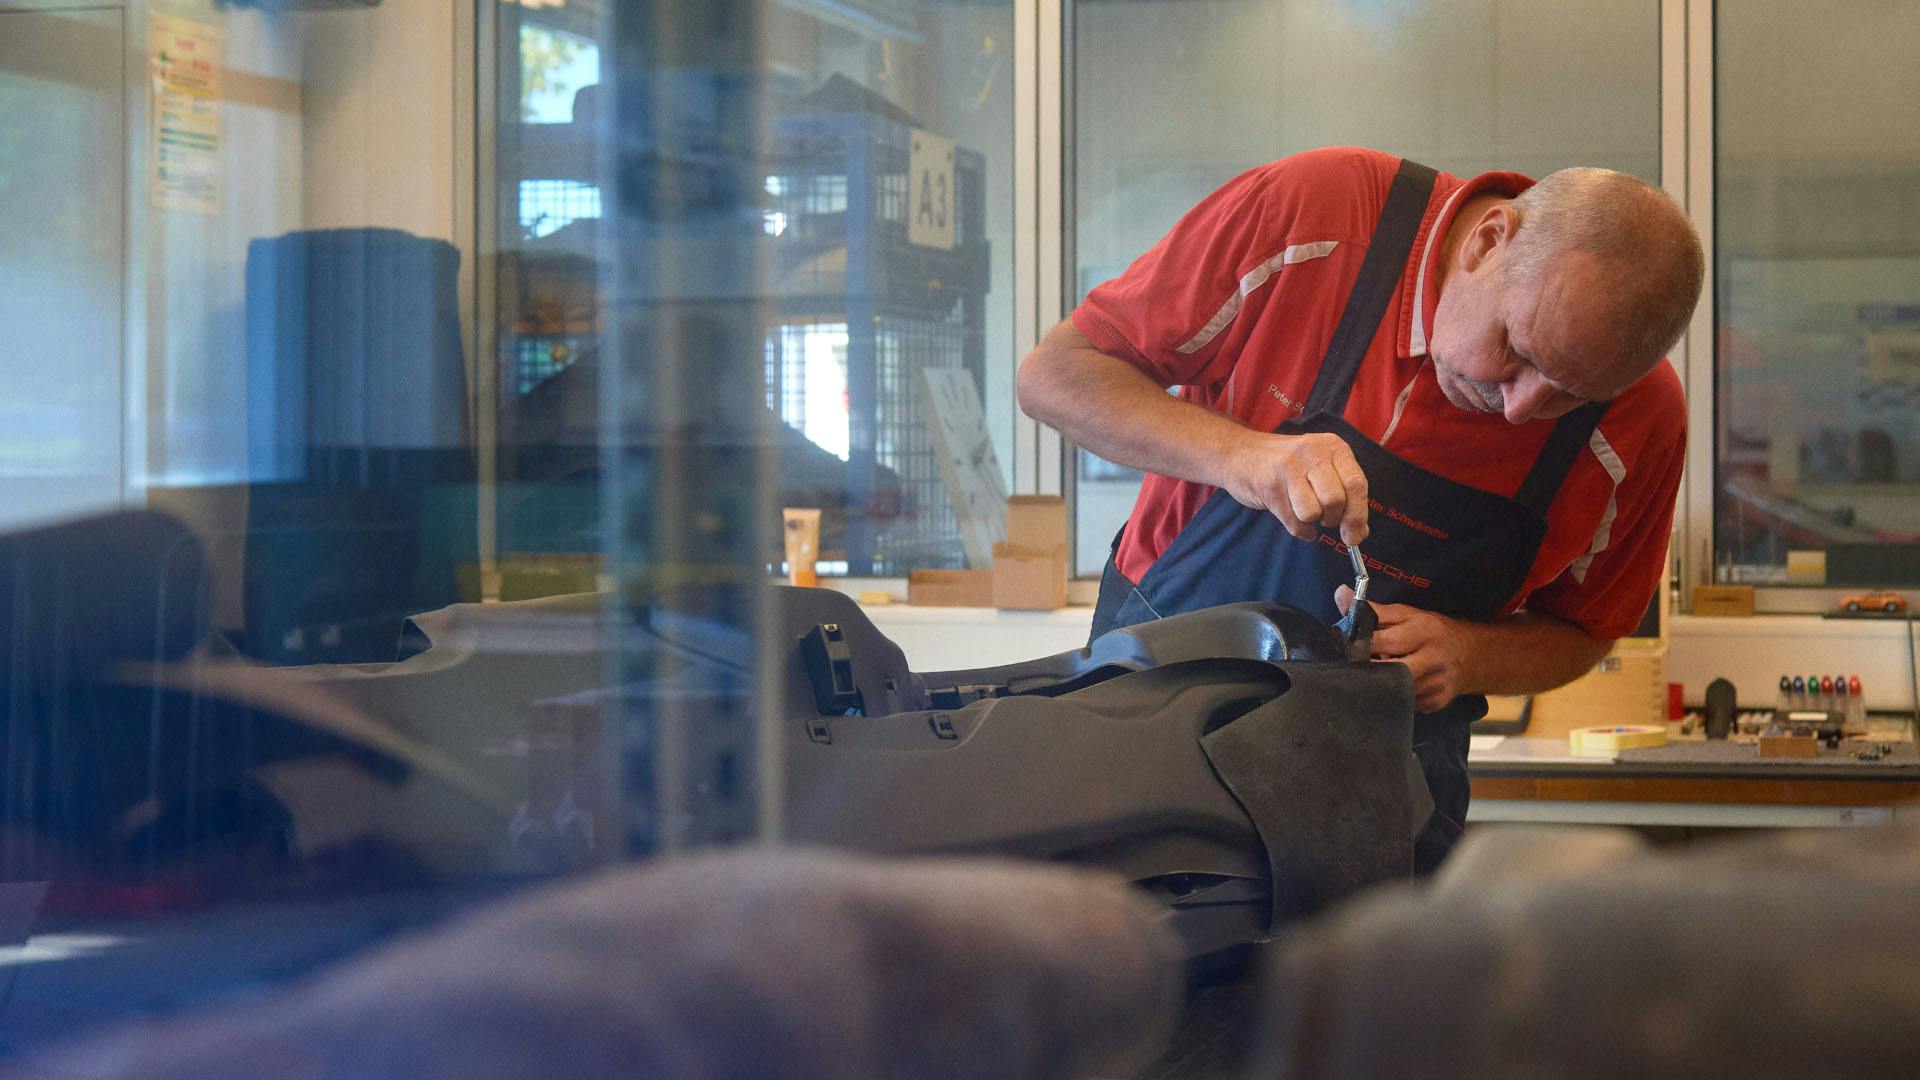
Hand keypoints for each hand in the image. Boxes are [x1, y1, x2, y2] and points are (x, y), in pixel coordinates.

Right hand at [1224, 432, 1368, 544]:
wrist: (1240, 453)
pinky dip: (1299, 530)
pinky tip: (1294, 519)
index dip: (1358, 515)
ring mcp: (1288, 468)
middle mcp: (1312, 453)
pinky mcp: (1269, 486)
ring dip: (1312, 522)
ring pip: (1312, 512)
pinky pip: (1293, 522)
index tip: (1355, 536)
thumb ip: (1345, 494)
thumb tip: (1360, 533)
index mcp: (1333, 446)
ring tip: (1306, 512)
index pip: (1356, 484)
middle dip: (1333, 519)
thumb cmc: (1289, 464)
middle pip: (1335, 500)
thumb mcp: (1321, 467)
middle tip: (1326, 518)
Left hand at [1336, 586, 1468, 712]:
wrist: (1472, 656)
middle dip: (1367, 668)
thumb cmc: (1433, 632)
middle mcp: (1433, 660)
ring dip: (1378, 682)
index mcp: (1426, 632)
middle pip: (1388, 670)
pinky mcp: (1433, 703)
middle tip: (1353, 664)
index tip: (1346, 645)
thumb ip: (1374, 610)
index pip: (1386, 641)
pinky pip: (1403, 701)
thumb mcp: (1407, 615)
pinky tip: (1390, 684)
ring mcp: (1434, 686)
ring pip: (1393, 690)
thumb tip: (1341, 594)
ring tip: (1372, 673)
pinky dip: (1392, 693)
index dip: (1362, 644)